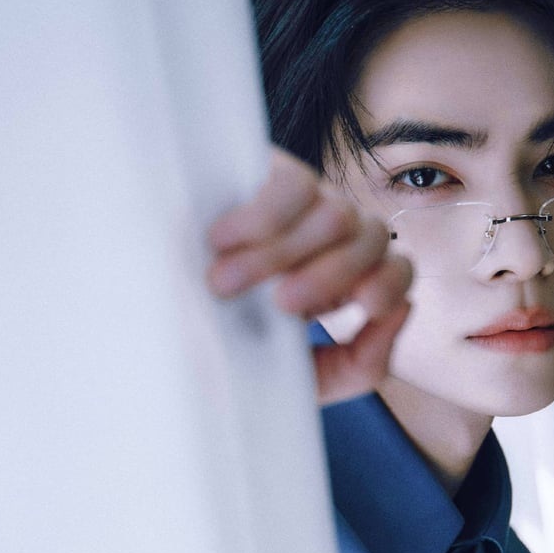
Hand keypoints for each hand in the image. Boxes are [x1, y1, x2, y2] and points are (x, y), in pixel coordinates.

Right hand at [206, 147, 412, 404]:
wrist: (151, 334)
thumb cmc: (224, 355)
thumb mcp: (303, 380)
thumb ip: (361, 365)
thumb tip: (402, 311)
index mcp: (339, 281)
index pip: (397, 268)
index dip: (387, 284)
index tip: (354, 310)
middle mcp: (326, 237)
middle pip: (372, 237)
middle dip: (330, 276)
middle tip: (277, 306)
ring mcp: (298, 203)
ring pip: (337, 212)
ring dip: (283, 255)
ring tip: (225, 283)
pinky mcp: (263, 172)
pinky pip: (294, 185)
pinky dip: (262, 218)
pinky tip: (219, 241)